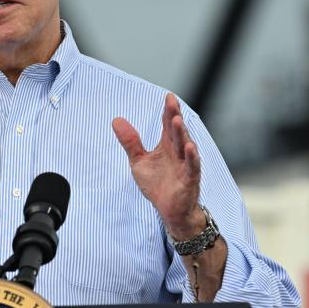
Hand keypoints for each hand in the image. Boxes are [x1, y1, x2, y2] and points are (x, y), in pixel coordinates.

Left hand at [112, 93, 203, 238]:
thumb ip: (130, 142)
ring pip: (185, 145)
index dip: (168, 110)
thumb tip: (116, 120)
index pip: (167, 124)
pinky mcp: (189, 179)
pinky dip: (191, 157)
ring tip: (176, 119)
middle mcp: (178, 151)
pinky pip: (192, 166)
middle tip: (171, 101)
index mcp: (167, 145)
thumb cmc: (158, 185)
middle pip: (176, 130)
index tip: (167, 96)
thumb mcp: (139, 161)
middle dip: (174, 115)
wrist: (170, 211)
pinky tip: (190, 147)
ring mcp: (185, 165)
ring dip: (182, 133)